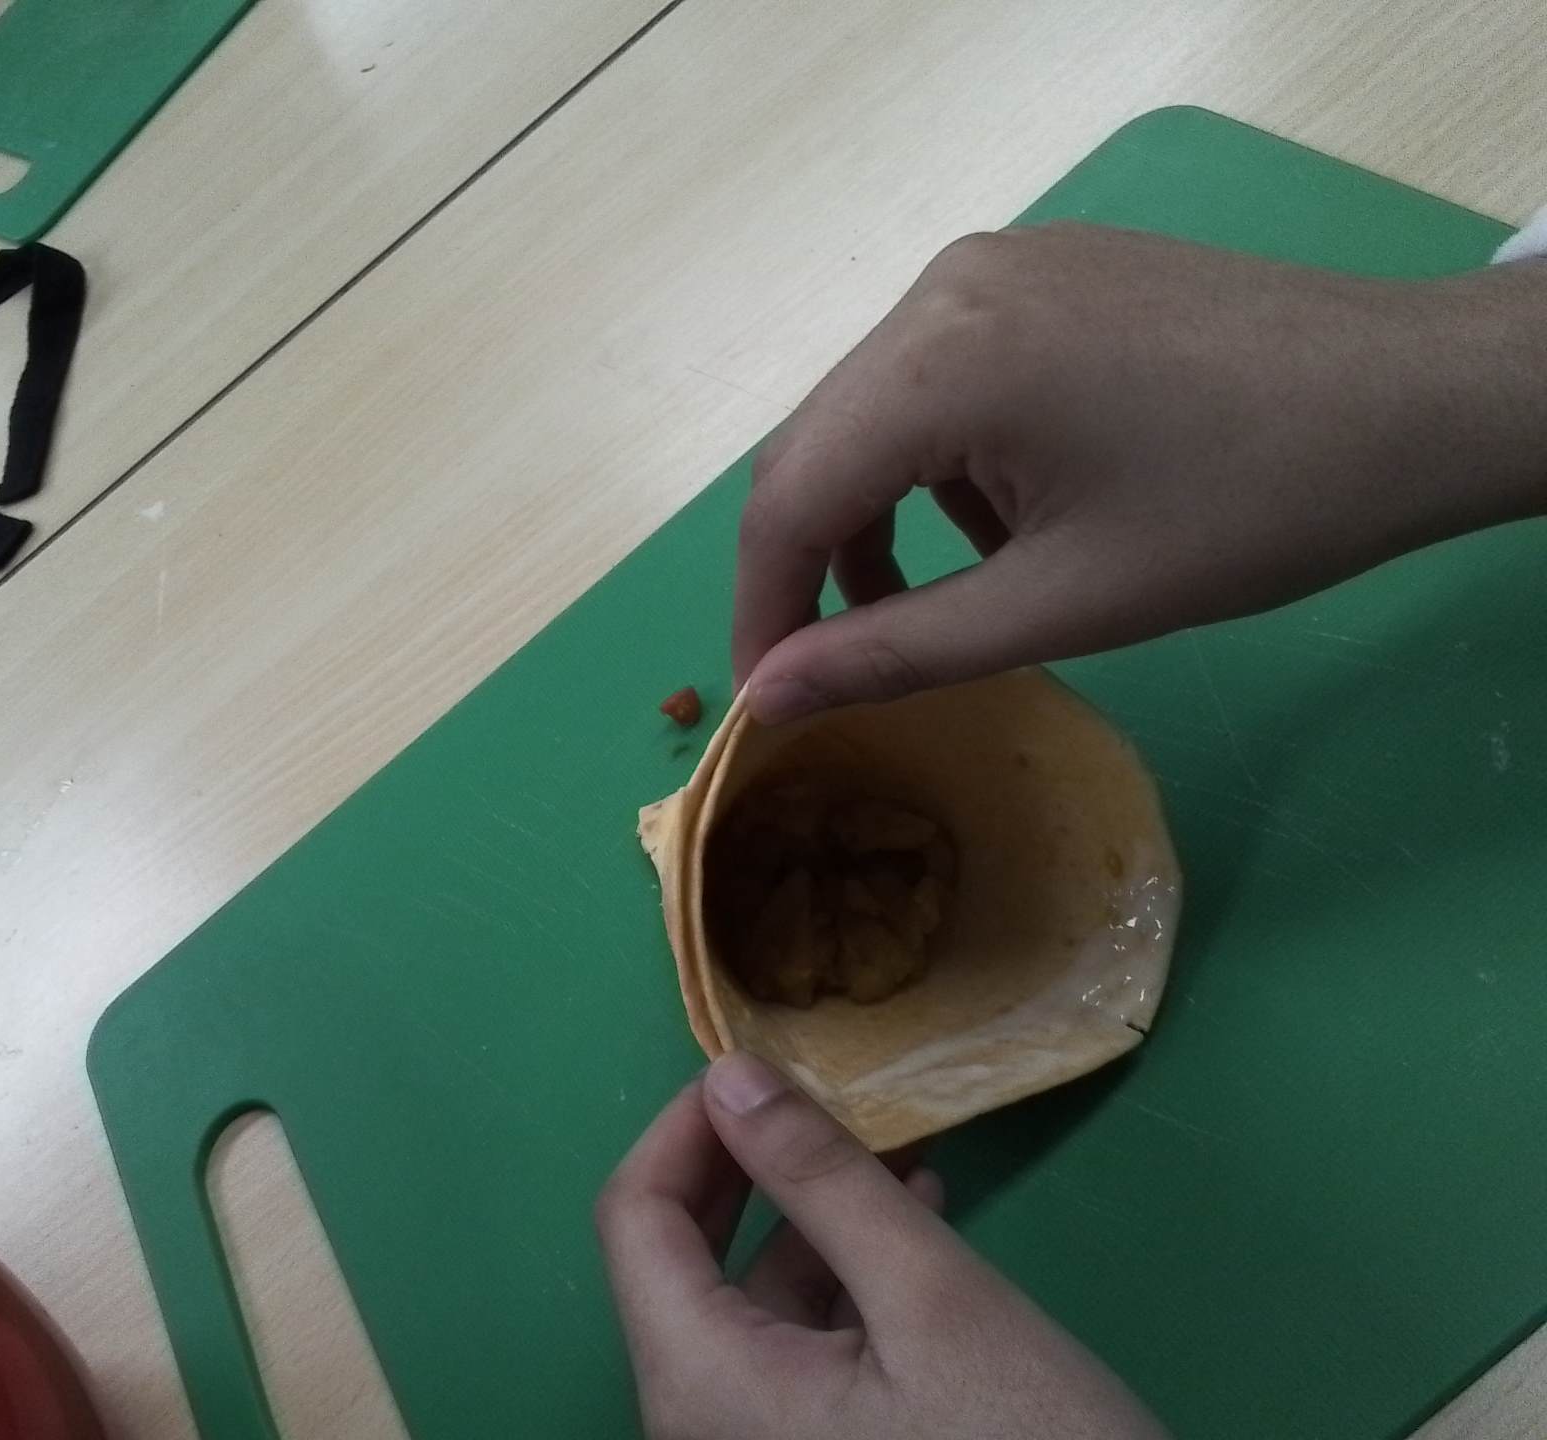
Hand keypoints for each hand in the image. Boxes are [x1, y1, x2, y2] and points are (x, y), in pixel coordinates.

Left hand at [595, 1053, 1164, 1439]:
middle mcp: (700, 1424)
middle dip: (750, 1165)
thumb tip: (729, 1075)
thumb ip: (820, 1181)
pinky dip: (845, 1279)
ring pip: (750, 1301)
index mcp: (698, 1384)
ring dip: (813, 1215)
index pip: (634, 1219)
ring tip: (893, 1146)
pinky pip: (796, 1350)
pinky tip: (917, 1219)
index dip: (686, 1127)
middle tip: (818, 1092)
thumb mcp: (931, 1299)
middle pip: (681, 1259)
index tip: (755, 1062)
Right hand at [734, 224, 1546, 722]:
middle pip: (817, 443)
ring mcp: (993, 267)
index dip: (761, 609)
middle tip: (837, 666)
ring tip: (938, 602)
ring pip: (871, 409)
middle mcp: (943, 288)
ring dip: (875, 513)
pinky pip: (936, 372)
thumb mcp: (1061, 603)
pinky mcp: (1039, 270)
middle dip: (811, 564)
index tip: (767, 704)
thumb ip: (895, 650)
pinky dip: (936, 459)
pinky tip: (1006, 517)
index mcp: (941, 359)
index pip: (789, 497)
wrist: (1415, 400)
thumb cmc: (1249, 512)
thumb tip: (765, 698)